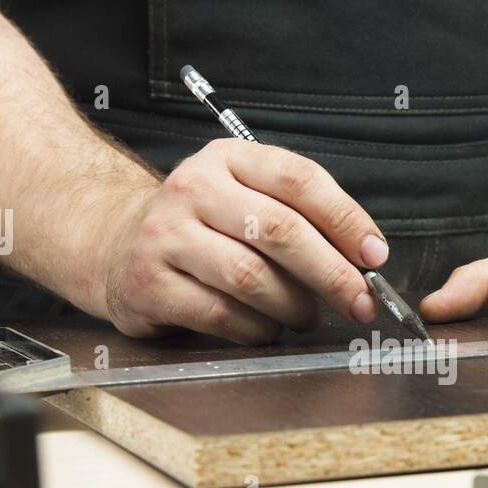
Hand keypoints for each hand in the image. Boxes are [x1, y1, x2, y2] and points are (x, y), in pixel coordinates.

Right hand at [93, 139, 387, 341]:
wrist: (113, 242)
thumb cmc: (199, 225)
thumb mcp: (243, 196)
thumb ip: (298, 214)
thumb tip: (363, 258)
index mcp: (228, 159)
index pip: (299, 181)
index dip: (346, 220)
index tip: (374, 255)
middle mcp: (193, 189)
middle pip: (280, 231)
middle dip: (331, 273)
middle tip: (359, 301)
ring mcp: (166, 236)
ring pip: (251, 277)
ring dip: (293, 306)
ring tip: (308, 316)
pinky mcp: (149, 283)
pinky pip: (220, 314)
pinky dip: (256, 329)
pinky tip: (266, 329)